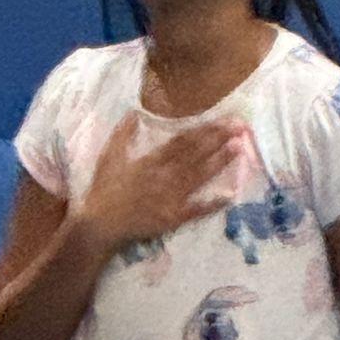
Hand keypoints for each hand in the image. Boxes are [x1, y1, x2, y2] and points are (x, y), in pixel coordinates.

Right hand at [77, 115, 247, 255]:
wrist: (99, 226)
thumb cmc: (103, 191)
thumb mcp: (108, 158)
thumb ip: (122, 135)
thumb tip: (134, 113)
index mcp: (150, 161)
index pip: (182, 141)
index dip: (204, 130)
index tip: (222, 120)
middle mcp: (163, 177)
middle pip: (195, 155)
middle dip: (219, 141)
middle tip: (240, 128)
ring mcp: (170, 198)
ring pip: (199, 177)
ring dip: (220, 163)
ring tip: (239, 149)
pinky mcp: (173, 219)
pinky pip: (196, 211)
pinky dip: (212, 204)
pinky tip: (230, 196)